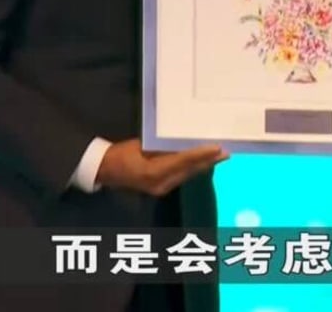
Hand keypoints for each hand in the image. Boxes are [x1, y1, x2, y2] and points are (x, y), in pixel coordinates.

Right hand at [95, 139, 228, 196]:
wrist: (104, 171)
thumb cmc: (120, 154)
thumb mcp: (141, 145)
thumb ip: (162, 146)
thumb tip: (184, 142)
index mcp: (153, 172)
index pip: (183, 161)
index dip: (201, 154)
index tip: (218, 147)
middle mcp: (160, 183)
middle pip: (190, 171)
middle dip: (209, 162)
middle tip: (227, 152)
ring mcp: (161, 188)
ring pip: (188, 175)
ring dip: (204, 166)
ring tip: (220, 156)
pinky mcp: (161, 189)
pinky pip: (182, 177)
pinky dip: (193, 169)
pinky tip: (203, 163)